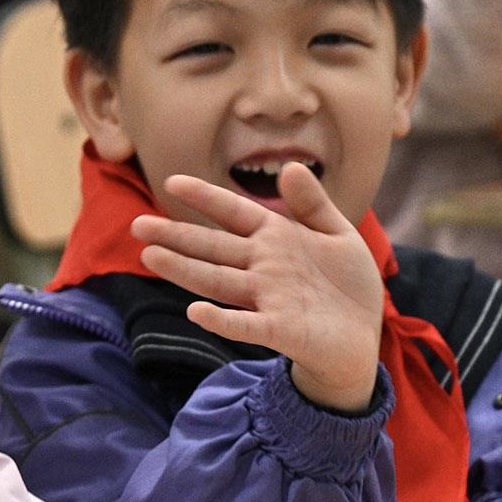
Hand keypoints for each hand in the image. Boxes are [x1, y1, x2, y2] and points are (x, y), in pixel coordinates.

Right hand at [131, 164, 382, 412]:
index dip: (205, 198)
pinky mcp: (279, 330)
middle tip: (138, 225)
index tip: (173, 182)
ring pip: (217, 281)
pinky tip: (196, 312)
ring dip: (184, 270)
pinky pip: (246, 325)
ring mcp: (267, 299)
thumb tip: (289, 166)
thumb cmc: (346, 283)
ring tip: (149, 257)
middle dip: (176, 236)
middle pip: (212, 247)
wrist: (363, 335)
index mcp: (275, 238)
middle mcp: (262, 267)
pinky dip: (221, 320)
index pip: (234, 213)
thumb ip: (313, 203)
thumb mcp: (338, 233)